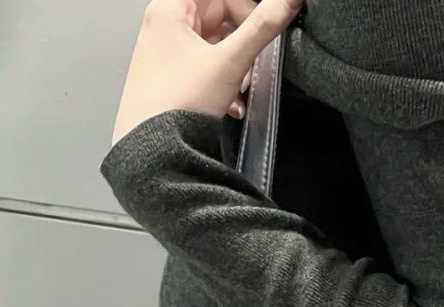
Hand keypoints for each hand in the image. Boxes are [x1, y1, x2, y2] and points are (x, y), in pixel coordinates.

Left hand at [111, 0, 302, 145]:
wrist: (154, 153)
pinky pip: (205, 70)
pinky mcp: (171, 80)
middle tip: (250, 69)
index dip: (244, 10)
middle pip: (217, 19)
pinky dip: (223, 84)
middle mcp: (164, 27)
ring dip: (235, 69)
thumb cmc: (177, 105)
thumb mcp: (229, 63)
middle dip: (241, 46)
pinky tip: (230, 105)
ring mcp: (166, 55)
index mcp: (170, 11)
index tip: (258, 33)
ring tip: (240, 93)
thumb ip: (262, 28)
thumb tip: (289, 0)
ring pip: (214, 48)